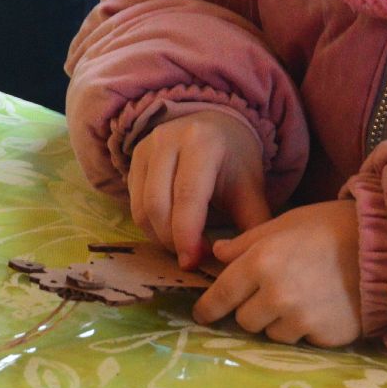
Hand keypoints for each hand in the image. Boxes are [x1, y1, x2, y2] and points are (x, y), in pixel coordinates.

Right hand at [128, 110, 268, 267]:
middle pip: (158, 204)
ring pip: (141, 207)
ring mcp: (147, 146)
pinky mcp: (134, 157)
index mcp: (204, 142)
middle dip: (172, 240)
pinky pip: (134, 202)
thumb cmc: (235, 161)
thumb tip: (245, 261)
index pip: (187, 195)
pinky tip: (170, 231)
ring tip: (183, 245)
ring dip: (159, 236)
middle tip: (192, 257)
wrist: (218, 126)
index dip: (187, 235)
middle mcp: (170, 139)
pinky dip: (150, 225)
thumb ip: (253, 224)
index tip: (193, 261)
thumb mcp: (251, 189)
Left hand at [193, 199, 360, 346]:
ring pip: (272, 334)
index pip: (220, 296)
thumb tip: (216, 254)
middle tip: (270, 294)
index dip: (208, 308)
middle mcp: (276, 295)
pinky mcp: (324, 336)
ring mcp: (301, 319)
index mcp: (260, 263)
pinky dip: (305, 328)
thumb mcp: (285, 223)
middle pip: (244, 320)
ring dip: (278, 322)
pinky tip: (321, 307)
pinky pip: (301, 340)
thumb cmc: (331, 226)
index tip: (203, 314)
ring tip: (302, 298)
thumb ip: (246, 242)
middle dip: (251, 309)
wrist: (383, 246)